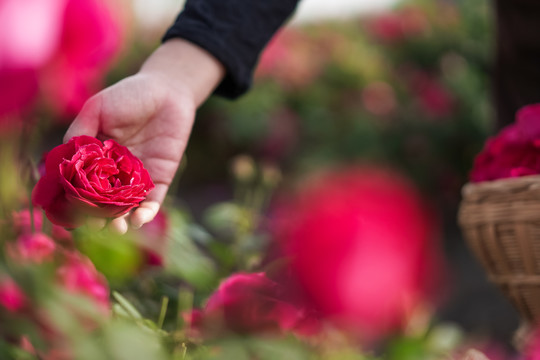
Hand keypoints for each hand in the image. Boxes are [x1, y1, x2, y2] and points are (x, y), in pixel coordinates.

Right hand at [64, 39, 223, 232]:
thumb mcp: (97, 109)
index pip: (81, 185)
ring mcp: (137, 177)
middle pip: (103, 202)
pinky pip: (152, 200)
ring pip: (127, 206)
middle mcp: (114, 171)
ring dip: (121, 221)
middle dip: (99, 217)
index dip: (76, 201)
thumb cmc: (129, 95)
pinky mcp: (160, 178)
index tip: (70, 215)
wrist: (168, 91)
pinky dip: (146, 212)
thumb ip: (80, 133)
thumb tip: (62, 161)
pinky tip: (140, 218)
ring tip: (117, 229)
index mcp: (95, 157)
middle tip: (95, 228)